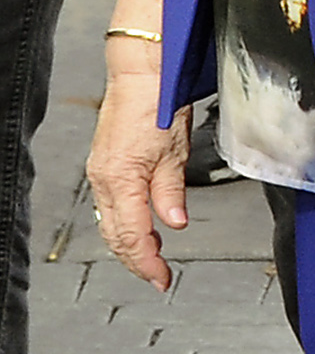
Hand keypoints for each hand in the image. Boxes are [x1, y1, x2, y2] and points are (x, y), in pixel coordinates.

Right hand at [86, 68, 188, 289]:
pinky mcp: (104, 165)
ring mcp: (101, 173)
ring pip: (110, 223)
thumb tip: (174, 222)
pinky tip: (139, 228)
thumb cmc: (158, 104)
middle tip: (158, 275)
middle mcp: (104, 180)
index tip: (162, 278)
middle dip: (136, 259)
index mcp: (121, 179)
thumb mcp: (175, 151)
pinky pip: (110, 205)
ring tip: (151, 258)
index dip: (147, 262)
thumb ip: (171, 190)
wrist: (141, 75)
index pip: (132, 235)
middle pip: (115, 235)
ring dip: (129, 244)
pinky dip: (124, 223)